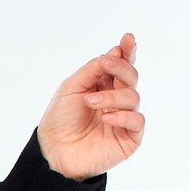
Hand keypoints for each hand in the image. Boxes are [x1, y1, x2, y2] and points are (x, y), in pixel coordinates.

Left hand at [37, 31, 143, 179]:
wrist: (54, 152)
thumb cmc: (60, 120)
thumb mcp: (71, 88)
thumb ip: (92, 70)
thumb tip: (114, 52)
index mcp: (104, 86)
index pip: (122, 66)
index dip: (127, 51)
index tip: (127, 38)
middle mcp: (117, 100)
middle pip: (131, 76)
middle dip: (120, 67)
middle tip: (105, 65)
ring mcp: (124, 119)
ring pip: (133, 97)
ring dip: (112, 96)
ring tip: (90, 102)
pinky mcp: (129, 138)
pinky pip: (137, 120)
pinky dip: (122, 116)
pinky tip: (105, 118)